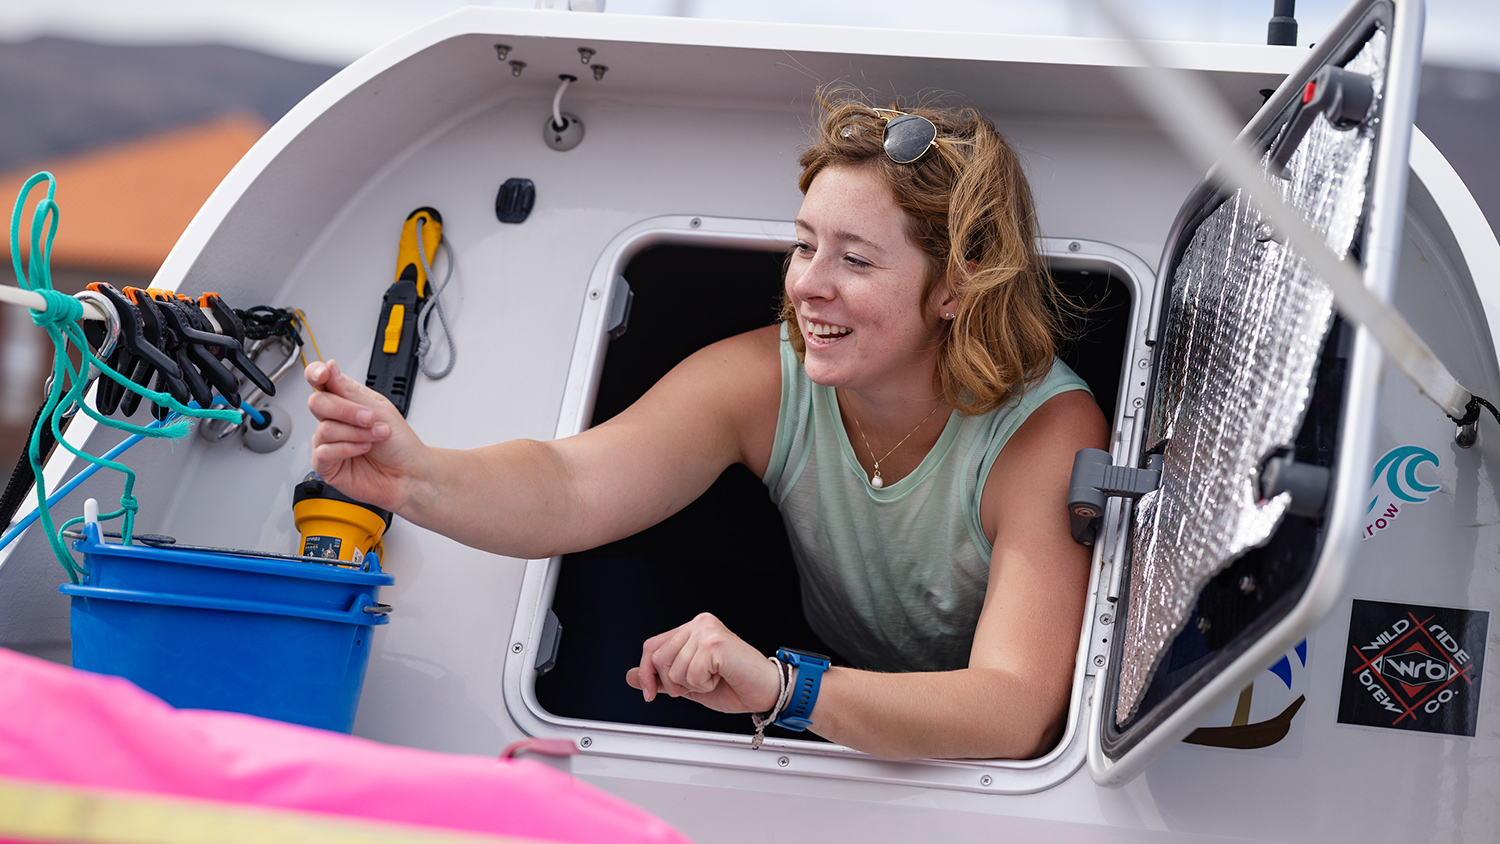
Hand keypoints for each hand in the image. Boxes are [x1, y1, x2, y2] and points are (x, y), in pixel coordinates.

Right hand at [305, 359, 424, 511]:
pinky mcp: (326, 465)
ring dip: (357, 432)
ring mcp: (329, 443)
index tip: (323, 374)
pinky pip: (324, 452)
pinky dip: (348, 448)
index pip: (321, 382)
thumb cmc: (400, 444)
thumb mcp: (379, 409)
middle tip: (370, 418)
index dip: (316, 374)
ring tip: (376, 437)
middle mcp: (335, 421)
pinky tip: (363, 449)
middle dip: (346, 410)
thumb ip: (349, 390)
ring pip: (325, 428)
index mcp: (347, 402)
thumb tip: (329, 368)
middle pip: (318, 403)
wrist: (410, 474)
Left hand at [626, 613, 780, 714]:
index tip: (649, 692)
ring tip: (713, 679)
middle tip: (698, 684)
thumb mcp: (688, 683)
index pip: (652, 646)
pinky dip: (704, 685)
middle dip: (672, 683)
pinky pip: (691, 675)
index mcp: (692, 628)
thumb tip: (631, 676)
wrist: (766, 691)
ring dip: (692, 685)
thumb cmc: (735, 685)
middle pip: (658, 658)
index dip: (646, 673)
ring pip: (674, 669)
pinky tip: (721, 677)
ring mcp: (707, 631)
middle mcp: (699, 624)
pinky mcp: (715, 643)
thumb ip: (661, 678)